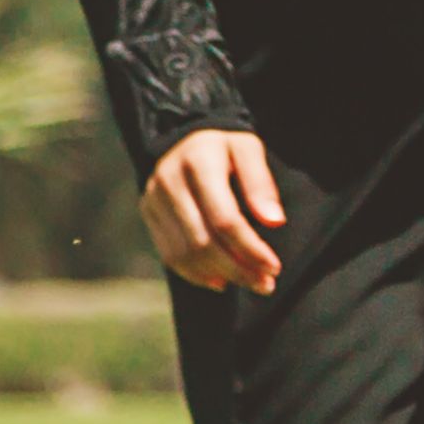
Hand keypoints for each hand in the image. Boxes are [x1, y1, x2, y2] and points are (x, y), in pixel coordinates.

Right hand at [140, 128, 285, 293]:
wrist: (187, 139)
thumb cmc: (226, 147)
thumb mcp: (248, 149)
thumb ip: (260, 183)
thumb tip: (275, 221)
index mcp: (198, 161)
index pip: (225, 219)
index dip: (250, 248)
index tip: (274, 267)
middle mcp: (168, 181)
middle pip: (203, 242)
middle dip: (237, 269)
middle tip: (266, 284)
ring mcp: (153, 199)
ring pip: (185, 254)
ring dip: (219, 275)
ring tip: (250, 282)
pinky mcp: (148, 214)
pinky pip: (170, 255)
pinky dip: (197, 274)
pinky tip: (222, 279)